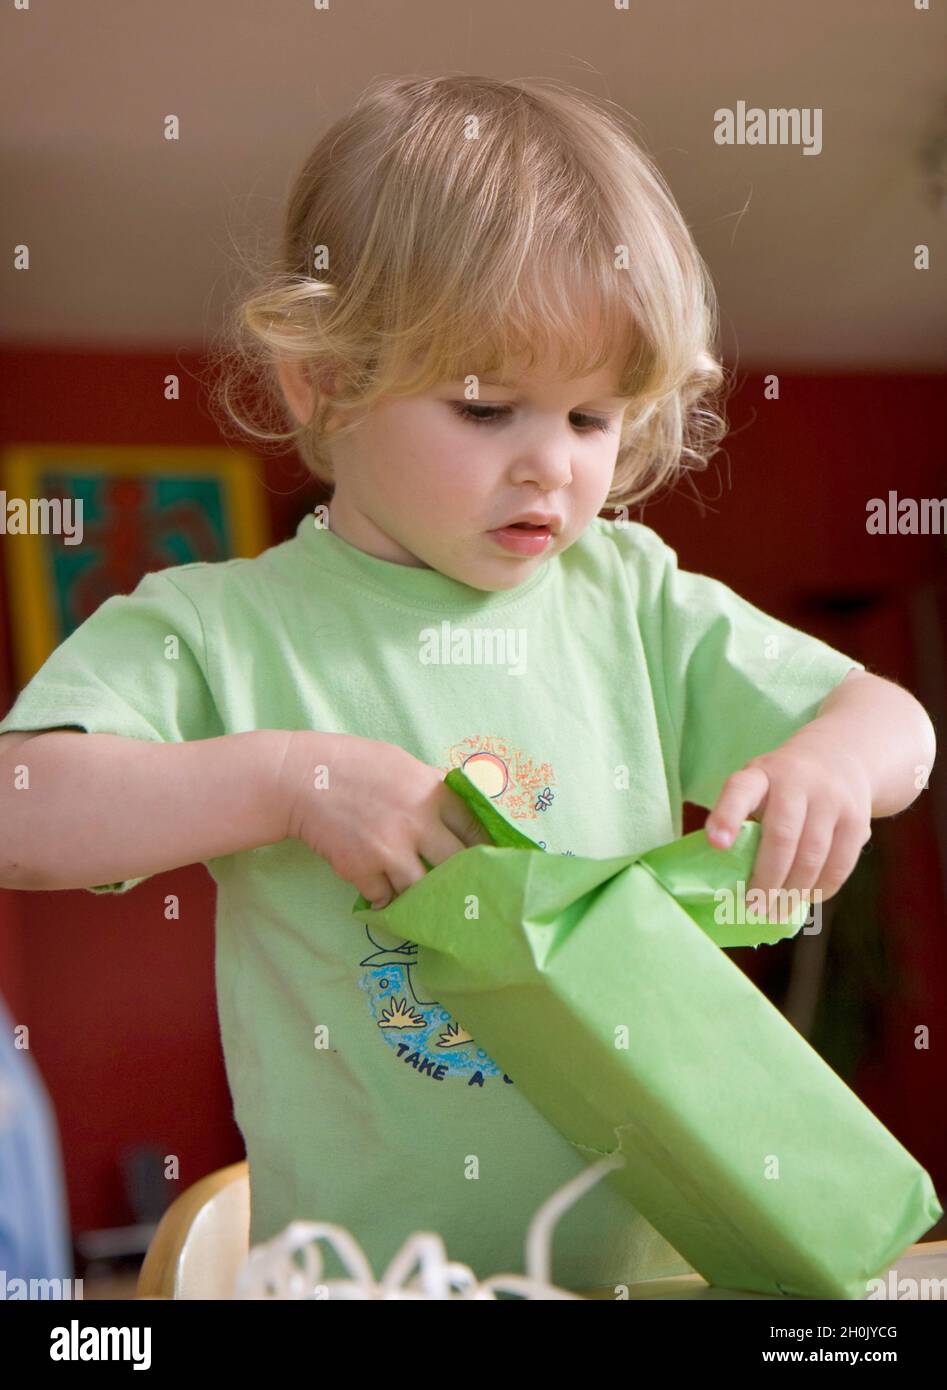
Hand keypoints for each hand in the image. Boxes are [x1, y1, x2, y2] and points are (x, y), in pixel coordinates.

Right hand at [275, 731, 493, 908]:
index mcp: (433, 793)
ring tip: (425, 899)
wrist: (301, 778)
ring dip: (423, 895)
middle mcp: (418, 823)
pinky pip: (385, 897)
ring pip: (423, 890)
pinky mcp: (362, 870)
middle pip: (458, 866)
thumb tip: (462, 812)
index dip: (488, 850)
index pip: (477, 829)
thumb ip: (433, 789)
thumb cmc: (354, 764)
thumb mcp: (403, 764)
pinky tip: (382, 890)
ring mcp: (390, 850)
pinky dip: (385, 898)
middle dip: (464, 880)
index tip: (494, 864)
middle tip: (468, 892)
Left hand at [703, 730, 872, 911]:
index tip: (716, 844)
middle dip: (767, 879)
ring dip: (794, 891)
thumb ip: (745, 821)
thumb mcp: (758, 787)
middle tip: (754, 907)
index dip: (727, 817)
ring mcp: (831, 799)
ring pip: (813, 855)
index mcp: (761, 774)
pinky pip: (839, 864)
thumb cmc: (782, 787)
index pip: (740, 791)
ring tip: (778, 910)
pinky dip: (821, 888)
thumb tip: (730, 878)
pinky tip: (807, 897)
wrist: (840, 758)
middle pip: (782, 836)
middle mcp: (797, 781)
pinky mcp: (857, 819)